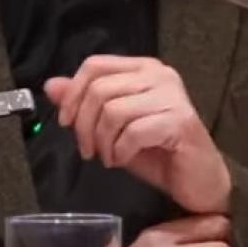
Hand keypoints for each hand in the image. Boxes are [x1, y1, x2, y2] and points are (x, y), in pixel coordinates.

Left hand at [44, 55, 231, 214]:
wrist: (197, 180)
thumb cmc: (157, 152)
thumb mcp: (112, 127)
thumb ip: (85, 103)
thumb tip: (51, 85)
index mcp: (143, 68)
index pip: (95, 65)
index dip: (72, 93)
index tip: (66, 122)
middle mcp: (160, 75)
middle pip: (99, 89)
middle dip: (84, 125)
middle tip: (88, 150)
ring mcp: (172, 96)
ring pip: (113, 111)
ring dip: (102, 142)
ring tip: (108, 157)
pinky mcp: (179, 121)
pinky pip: (132, 132)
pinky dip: (120, 151)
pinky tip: (123, 160)